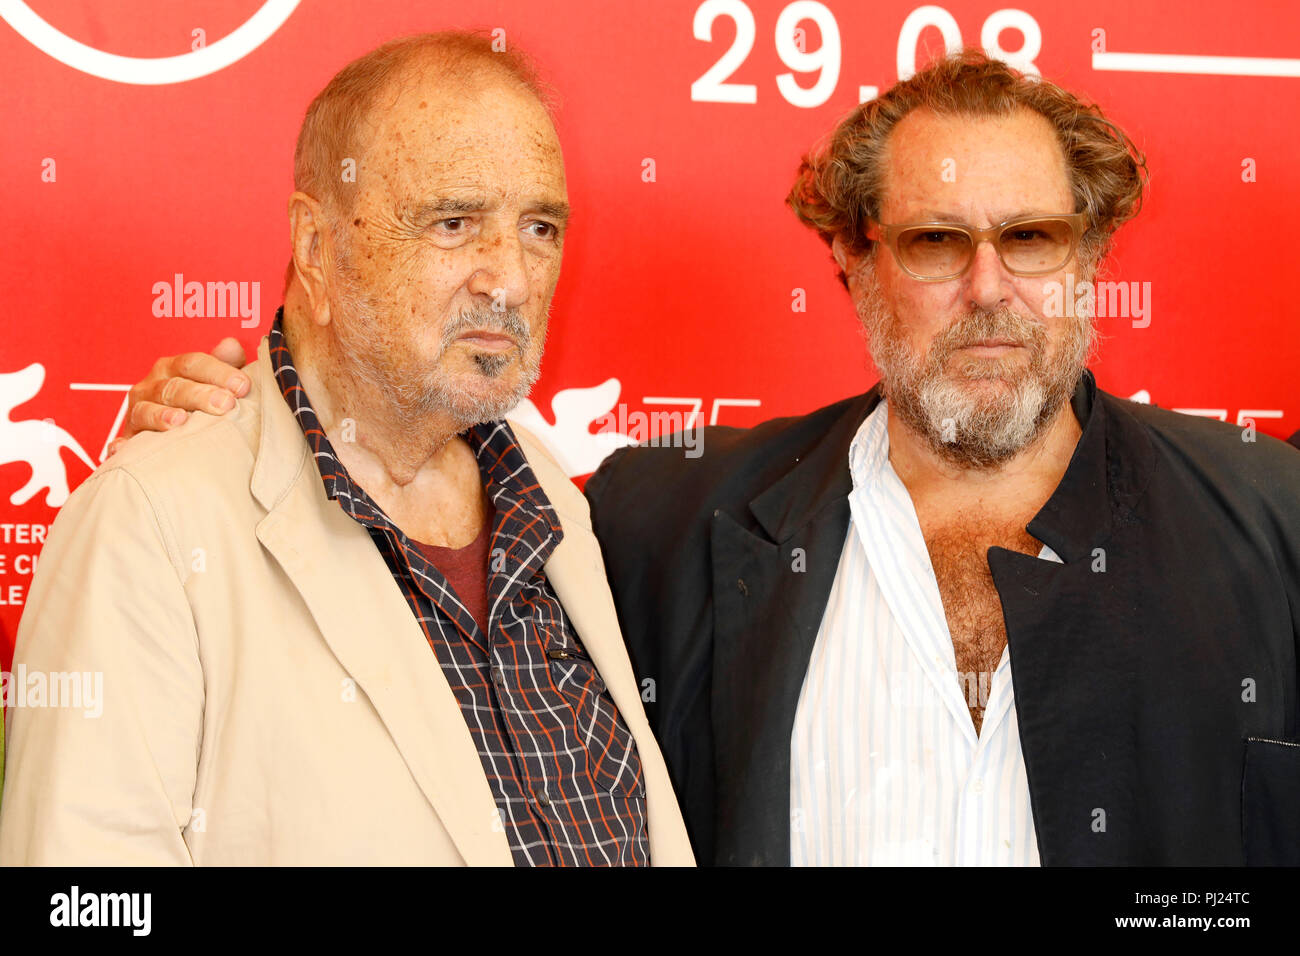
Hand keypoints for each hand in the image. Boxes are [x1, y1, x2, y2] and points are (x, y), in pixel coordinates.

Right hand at [111, 338, 249, 454]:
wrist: (173, 431)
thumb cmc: (201, 403)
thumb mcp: (214, 382)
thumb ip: (224, 365)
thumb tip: (232, 346)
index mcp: (173, 368)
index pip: (194, 364)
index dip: (218, 372)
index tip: (243, 386)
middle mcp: (152, 385)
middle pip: (174, 387)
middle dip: (200, 395)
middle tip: (225, 405)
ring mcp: (137, 411)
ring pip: (147, 410)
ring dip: (162, 416)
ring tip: (181, 421)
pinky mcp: (127, 439)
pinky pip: (122, 441)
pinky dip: (121, 446)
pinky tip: (124, 449)